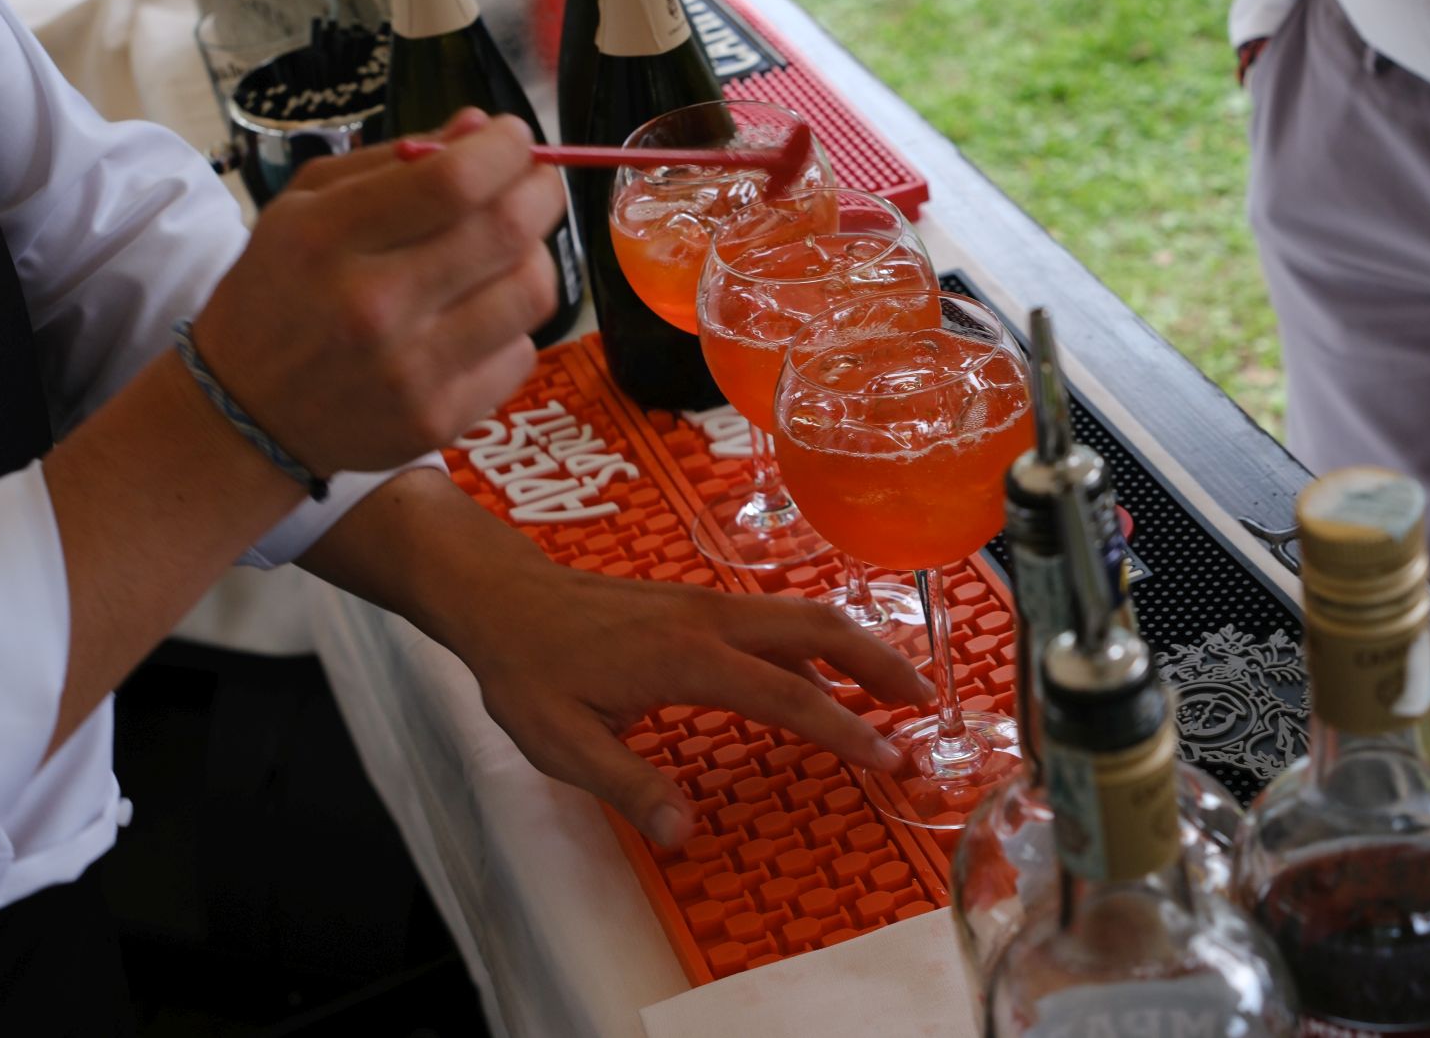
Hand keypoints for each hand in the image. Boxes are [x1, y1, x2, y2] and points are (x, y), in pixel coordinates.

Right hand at [194, 108, 563, 476]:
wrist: (241, 415)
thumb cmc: (279, 295)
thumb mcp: (304, 209)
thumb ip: (392, 161)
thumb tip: (479, 126)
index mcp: (327, 239)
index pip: (454, 180)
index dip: (505, 148)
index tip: (514, 138)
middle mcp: (372, 306)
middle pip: (507, 230)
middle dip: (541, 191)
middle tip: (537, 183)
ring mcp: (409, 372)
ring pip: (531, 292)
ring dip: (537, 256)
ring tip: (511, 249)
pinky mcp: (437, 422)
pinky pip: (521, 354)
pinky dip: (513, 326)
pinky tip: (481, 317)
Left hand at [446, 563, 934, 847]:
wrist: (502, 597)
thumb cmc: (528, 670)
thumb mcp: (561, 742)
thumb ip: (627, 786)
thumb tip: (683, 832)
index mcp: (687, 657)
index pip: (788, 694)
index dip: (845, 729)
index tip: (890, 756)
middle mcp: (712, 620)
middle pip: (820, 629)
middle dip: (881, 662)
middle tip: (927, 702)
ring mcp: (709, 605)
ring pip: (804, 615)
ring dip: (857, 647)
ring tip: (897, 689)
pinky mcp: (701, 604)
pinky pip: (777, 619)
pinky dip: (818, 645)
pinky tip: (823, 682)